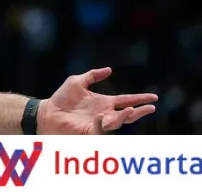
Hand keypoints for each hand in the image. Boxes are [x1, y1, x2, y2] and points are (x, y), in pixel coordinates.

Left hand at [37, 67, 157, 134]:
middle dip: (140, 111)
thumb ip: (93, 75)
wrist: (47, 111)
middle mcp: (105, 114)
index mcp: (104, 102)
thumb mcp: (77, 81)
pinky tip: (102, 114)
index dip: (139, 99)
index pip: (126, 100)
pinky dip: (103, 122)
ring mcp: (98, 123)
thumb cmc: (62, 98)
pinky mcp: (90, 131)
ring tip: (132, 110)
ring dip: (125, 117)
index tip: (153, 97)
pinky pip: (100, 128)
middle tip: (151, 107)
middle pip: (128, 114)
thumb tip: (110, 70)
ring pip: (117, 122)